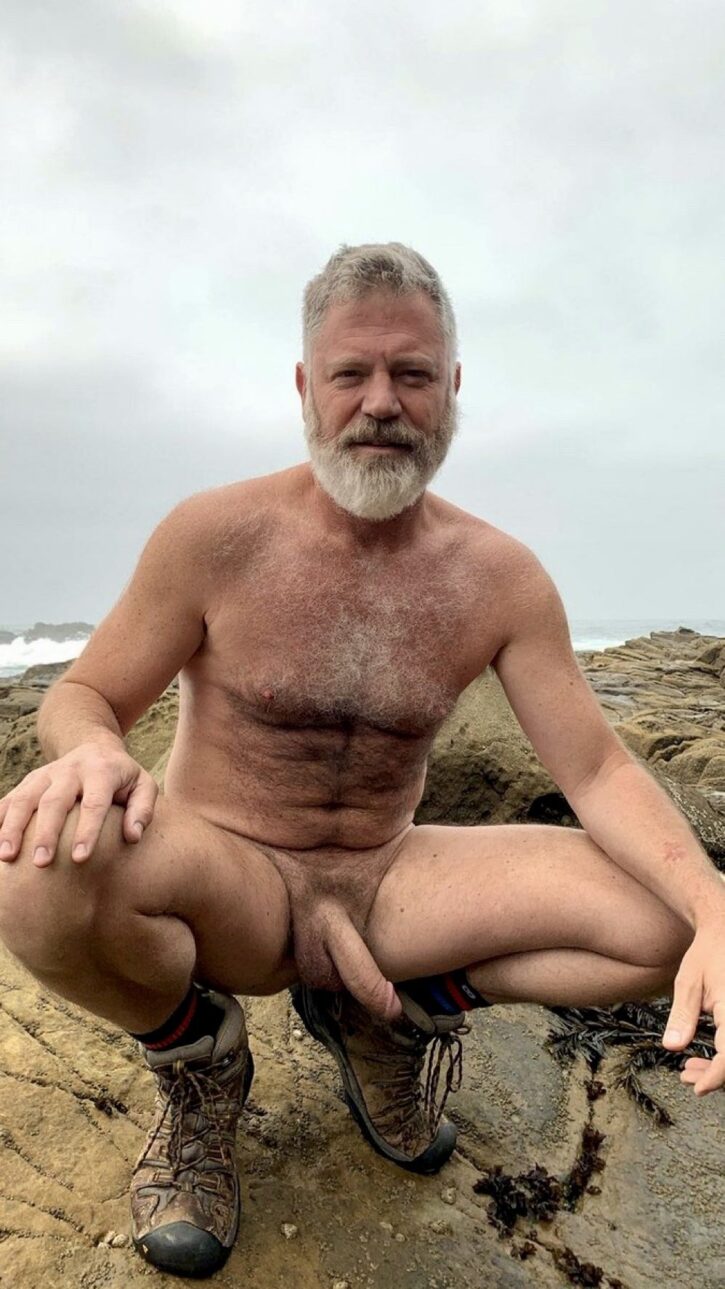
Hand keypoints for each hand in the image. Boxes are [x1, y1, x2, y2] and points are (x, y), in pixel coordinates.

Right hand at [0, 742, 157, 866]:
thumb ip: (142, 810)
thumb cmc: (122, 777)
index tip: (79, 858)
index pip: (93, 803)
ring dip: (14, 828)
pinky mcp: (29, 781)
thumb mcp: (143, 785)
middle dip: (46, 833)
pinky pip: (9, 799)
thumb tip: (133, 836)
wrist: (93, 747)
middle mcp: (70, 770)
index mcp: (101, 771)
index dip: (86, 831)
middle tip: (41, 864)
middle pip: (54, 802)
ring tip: (7, 857)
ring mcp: (45, 774)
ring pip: (25, 799)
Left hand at [662, 922, 724, 1094]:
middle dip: (717, 1077)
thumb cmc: (708, 953)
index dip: (717, 1078)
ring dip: (721, 1069)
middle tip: (689, 1079)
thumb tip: (671, 1046)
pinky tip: (706, 1058)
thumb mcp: (689, 982)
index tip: (698, 1087)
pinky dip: (724, 1056)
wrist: (724, 932)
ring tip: (691, 1071)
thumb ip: (683, 1015)